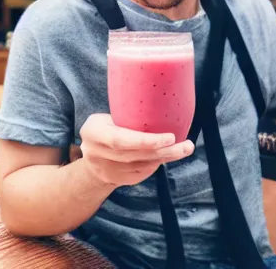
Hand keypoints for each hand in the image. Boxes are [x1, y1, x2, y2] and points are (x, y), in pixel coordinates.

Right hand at [79, 113, 193, 187]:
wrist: (90, 153)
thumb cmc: (104, 126)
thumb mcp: (105, 116)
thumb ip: (124, 114)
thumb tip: (159, 96)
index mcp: (93, 132)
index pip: (120, 140)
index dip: (146, 141)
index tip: (170, 137)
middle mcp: (96, 154)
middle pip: (134, 155)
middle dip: (163, 151)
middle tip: (186, 145)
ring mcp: (105, 170)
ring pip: (141, 167)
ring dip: (165, 158)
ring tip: (185, 149)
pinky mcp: (115, 180)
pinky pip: (140, 173)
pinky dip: (156, 164)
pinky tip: (168, 155)